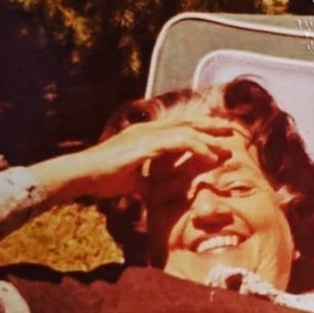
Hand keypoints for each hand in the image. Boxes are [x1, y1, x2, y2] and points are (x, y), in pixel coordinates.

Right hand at [30, 116, 240, 199]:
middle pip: (188, 122)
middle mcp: (148, 129)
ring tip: (228, 146)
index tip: (219, 135)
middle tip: (232, 131)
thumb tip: (153, 190)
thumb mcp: (131, 180)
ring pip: (187, 130)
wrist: (80, 176)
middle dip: (211, 125)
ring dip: (210, 138)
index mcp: (146, 135)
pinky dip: (198, 147)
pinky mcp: (146, 144)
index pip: (179, 127)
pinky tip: (211, 156)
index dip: (200, 128)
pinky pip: (179, 142)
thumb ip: (145, 180)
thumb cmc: (101, 178)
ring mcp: (147, 134)